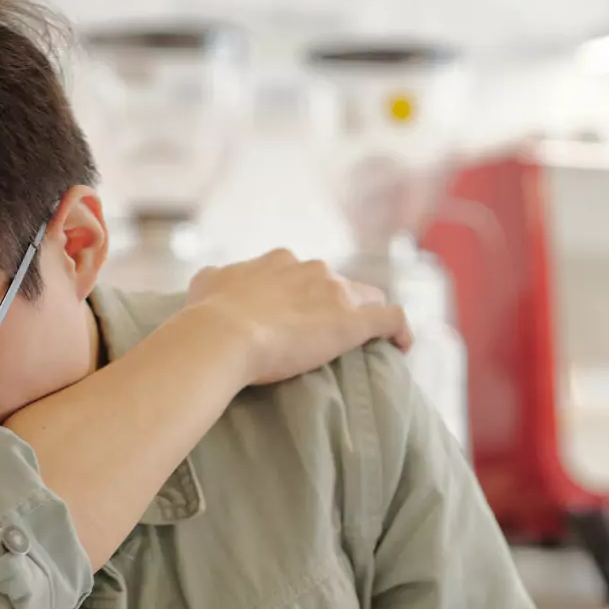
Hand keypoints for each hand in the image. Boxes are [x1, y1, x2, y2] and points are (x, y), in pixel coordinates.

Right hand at [182, 249, 413, 386]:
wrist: (223, 335)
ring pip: (366, 297)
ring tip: (365, 344)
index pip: (301, 273)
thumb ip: (215, 278)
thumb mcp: (204, 284)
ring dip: (366, 315)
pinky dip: (400, 331)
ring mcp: (334, 293)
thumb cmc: (209, 315)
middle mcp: (310, 269)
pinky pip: (391, 320)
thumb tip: (213, 279)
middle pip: (335, 283)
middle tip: (321, 335)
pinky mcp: (353, 321)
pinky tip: (403, 347)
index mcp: (278, 261)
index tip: (296, 316)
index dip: (302, 294)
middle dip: (332, 305)